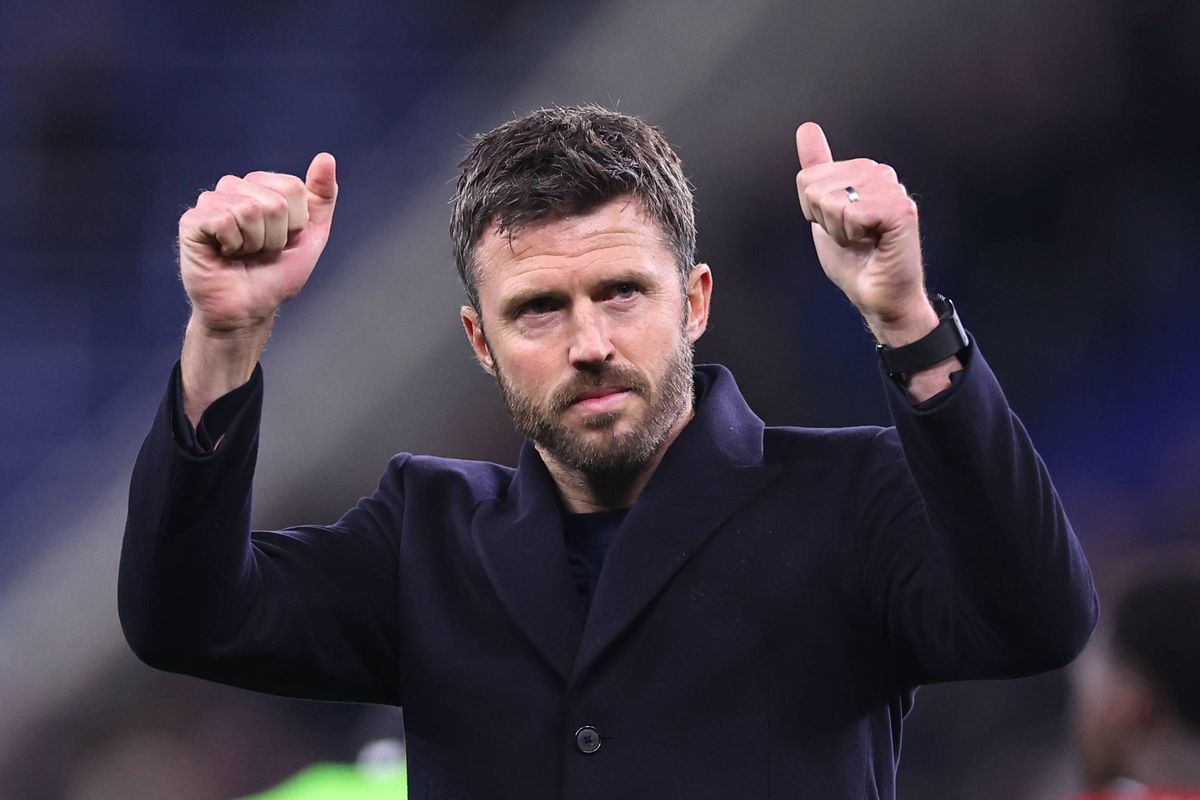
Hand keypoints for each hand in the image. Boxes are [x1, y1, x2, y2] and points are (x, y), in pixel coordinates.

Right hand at [179, 153, 337, 332]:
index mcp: (263, 187)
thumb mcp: (311, 236)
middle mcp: (235, 188)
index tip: (284, 241)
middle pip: (274, 201)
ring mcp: (211, 202)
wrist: (250, 308)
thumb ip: (321, 197)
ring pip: (249, 210)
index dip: (296, 224)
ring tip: (242, 253)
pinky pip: (223, 220)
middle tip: (261, 252)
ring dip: (255, 243)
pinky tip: (224, 253)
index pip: (293, 188)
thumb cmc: (276, 274)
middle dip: (276, 237)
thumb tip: (326, 157)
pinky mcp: (192, 221)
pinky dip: (232, 245)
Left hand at [795, 123, 935, 345]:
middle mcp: (880, 173)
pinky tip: (873, 244)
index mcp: (863, 171)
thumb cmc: (854, 260)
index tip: (838, 227)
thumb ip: (816, 170)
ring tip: (862, 241)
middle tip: (851, 238)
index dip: (812, 211)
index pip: (807, 178)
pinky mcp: (901, 210)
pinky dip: (852, 235)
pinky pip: (851, 213)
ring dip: (839, 231)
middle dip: (823, 220)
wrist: (877, 296)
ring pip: (831, 199)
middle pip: (814, 186)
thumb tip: (807, 126)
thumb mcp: (823, 212)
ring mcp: (893, 189)